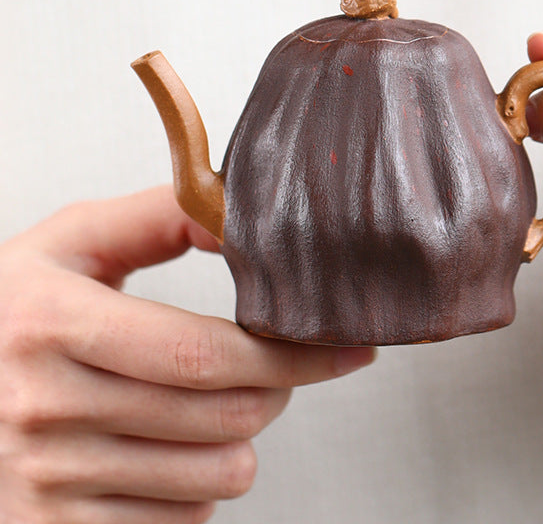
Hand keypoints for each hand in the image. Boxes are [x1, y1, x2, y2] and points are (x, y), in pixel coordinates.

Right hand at [0, 186, 374, 522]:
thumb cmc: (19, 305)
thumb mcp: (74, 240)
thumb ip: (161, 217)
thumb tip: (242, 216)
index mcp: (52, 323)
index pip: (201, 354)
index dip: (288, 354)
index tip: (345, 346)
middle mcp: (42, 408)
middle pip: (224, 418)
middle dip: (279, 387)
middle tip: (277, 363)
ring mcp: (44, 480)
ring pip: (217, 477)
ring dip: (240, 437)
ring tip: (214, 402)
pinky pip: (181, 522)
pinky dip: (196, 485)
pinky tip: (168, 447)